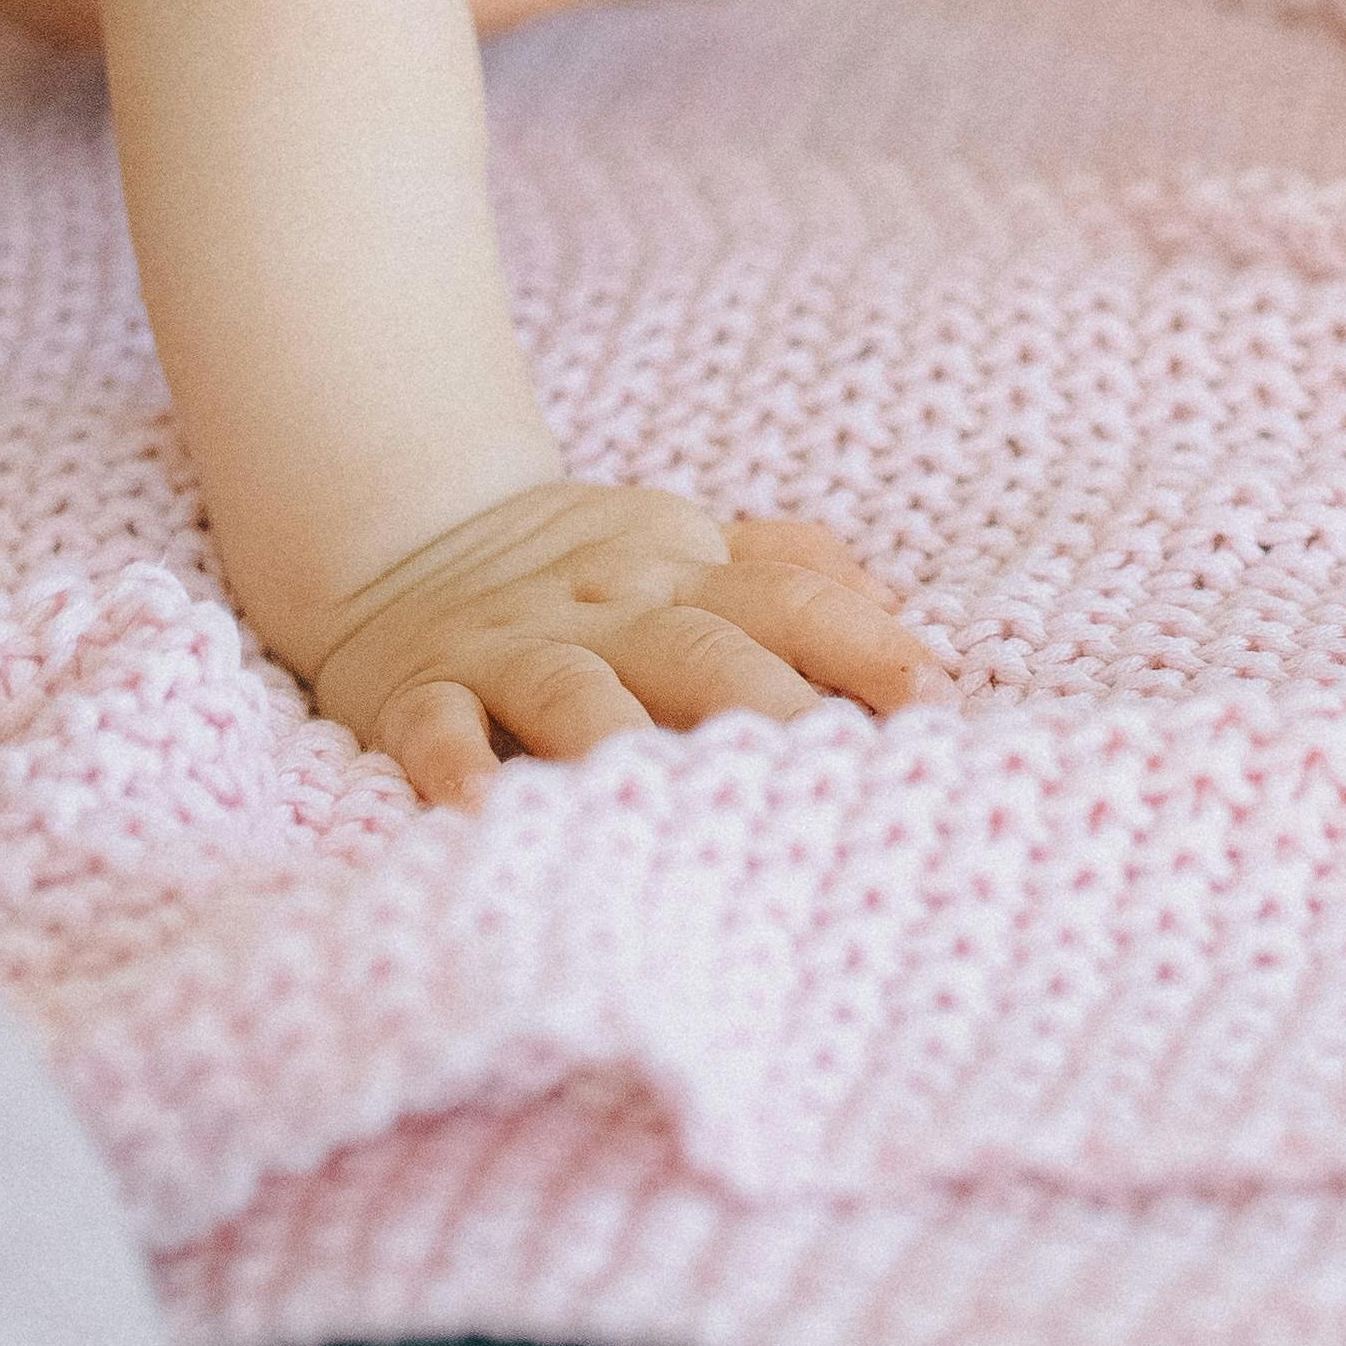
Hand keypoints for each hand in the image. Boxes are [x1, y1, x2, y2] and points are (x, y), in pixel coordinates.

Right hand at [307, 483, 948, 804]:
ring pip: (575, 691)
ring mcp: (516, 649)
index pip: (793, 601)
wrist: (408, 536)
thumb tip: (907, 624)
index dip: (865, 644)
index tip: (937, 702)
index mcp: (687, 577)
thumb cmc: (582, 572)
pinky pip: (438, 725)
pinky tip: (475, 810)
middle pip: (702, 654)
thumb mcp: (690, 548)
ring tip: (666, 803)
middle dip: (771, 709)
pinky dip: (451, 766)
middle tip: (834, 777)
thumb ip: (791, 577)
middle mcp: (612, 611)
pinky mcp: (423, 689)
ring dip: (619, 739)